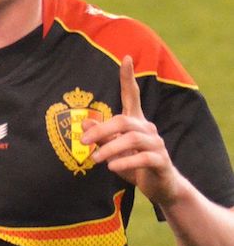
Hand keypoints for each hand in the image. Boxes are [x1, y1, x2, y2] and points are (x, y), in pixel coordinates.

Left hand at [81, 55, 180, 205]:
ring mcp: (156, 144)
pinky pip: (143, 158)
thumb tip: (83, 123)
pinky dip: (126, 161)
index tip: (125, 58)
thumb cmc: (135, 165)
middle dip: (102, 129)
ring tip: (95, 159)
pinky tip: (112, 168)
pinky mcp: (161, 161)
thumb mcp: (114, 151)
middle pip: (124, 121)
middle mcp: (148, 129)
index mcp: (136, 123)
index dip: (128, 78)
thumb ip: (101, 137)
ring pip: (133, 138)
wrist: (161, 187)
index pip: (133, 95)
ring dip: (110, 148)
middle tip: (83, 141)